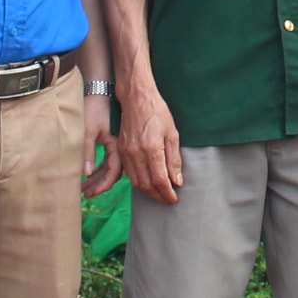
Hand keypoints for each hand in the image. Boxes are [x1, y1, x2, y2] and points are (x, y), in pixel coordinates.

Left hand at [79, 89, 117, 198]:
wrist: (99, 89)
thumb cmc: (94, 108)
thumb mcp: (88, 131)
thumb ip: (87, 152)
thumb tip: (86, 173)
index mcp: (118, 145)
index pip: (114, 171)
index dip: (104, 184)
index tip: (93, 193)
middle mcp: (120, 146)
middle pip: (112, 171)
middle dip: (99, 184)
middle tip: (86, 194)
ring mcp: (116, 144)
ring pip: (108, 167)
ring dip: (97, 177)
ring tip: (84, 187)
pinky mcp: (110, 140)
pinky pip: (106, 160)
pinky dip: (98, 168)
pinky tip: (88, 174)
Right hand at [116, 79, 184, 203]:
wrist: (136, 98)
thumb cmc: (157, 112)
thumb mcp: (172, 134)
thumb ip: (174, 160)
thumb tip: (177, 181)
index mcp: (152, 148)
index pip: (159, 180)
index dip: (167, 193)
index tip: (174, 199)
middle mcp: (136, 153)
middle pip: (146, 184)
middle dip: (158, 195)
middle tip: (168, 199)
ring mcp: (126, 152)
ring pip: (135, 181)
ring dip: (147, 191)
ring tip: (159, 194)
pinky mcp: (121, 150)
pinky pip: (128, 173)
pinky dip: (138, 181)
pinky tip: (147, 182)